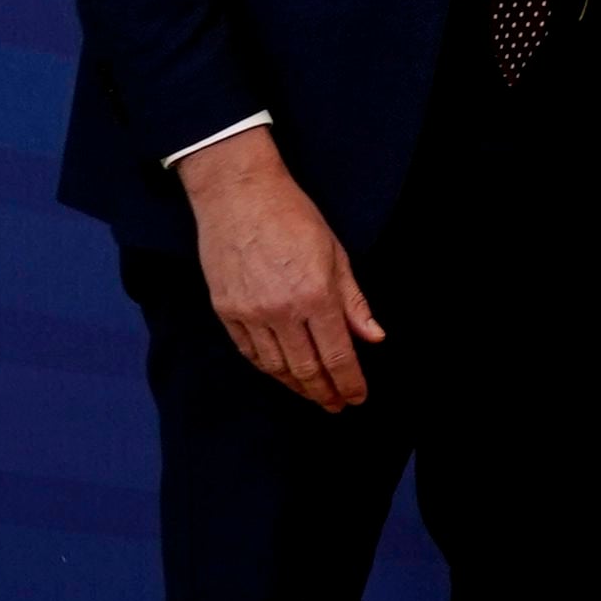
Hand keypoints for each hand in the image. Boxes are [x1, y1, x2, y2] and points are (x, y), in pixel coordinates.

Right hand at [181, 128, 383, 409]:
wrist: (238, 195)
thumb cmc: (293, 217)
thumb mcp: (336, 254)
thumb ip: (354, 302)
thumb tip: (374, 338)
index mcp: (316, 296)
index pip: (337, 355)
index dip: (350, 382)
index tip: (357, 397)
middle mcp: (281, 311)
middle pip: (306, 369)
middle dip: (325, 392)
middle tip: (336, 405)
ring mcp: (249, 313)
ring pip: (276, 368)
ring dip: (297, 387)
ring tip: (312, 394)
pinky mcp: (225, 311)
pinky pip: (250, 353)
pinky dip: (268, 369)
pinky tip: (281, 373)